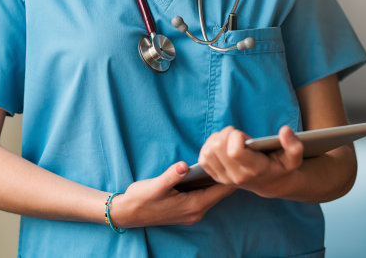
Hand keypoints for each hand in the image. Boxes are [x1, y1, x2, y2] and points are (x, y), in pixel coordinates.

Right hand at [109, 161, 234, 228]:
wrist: (128, 213)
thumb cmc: (142, 199)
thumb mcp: (156, 186)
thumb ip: (171, 176)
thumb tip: (183, 166)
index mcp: (193, 206)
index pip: (221, 191)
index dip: (231, 175)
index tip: (237, 159)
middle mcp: (196, 211)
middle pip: (220, 192)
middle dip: (228, 174)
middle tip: (234, 154)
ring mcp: (192, 211)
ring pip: (213, 193)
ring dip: (219, 179)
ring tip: (225, 158)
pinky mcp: (187, 208)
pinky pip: (205, 194)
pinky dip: (209, 183)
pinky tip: (208, 170)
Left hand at [198, 125, 303, 198]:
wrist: (271, 184)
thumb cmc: (281, 167)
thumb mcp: (293, 158)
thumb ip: (294, 145)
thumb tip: (285, 130)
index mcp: (254, 170)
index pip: (234, 151)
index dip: (236, 136)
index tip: (245, 136)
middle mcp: (236, 176)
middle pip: (217, 148)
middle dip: (226, 134)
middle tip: (237, 135)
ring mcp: (224, 178)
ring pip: (208, 152)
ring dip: (217, 139)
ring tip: (230, 140)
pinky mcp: (216, 177)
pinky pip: (203, 159)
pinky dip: (208, 147)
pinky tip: (221, 145)